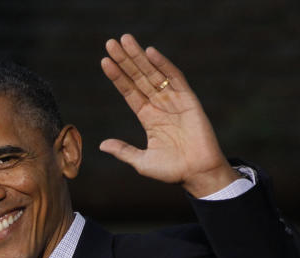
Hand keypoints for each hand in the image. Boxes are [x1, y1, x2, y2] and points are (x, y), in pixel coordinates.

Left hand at [99, 33, 239, 196]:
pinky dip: (163, 65)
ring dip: (139, 57)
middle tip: (111, 42)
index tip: (104, 61)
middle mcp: (160, 105)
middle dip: (125, 60)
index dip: (117, 77)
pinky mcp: (189, 100)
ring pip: (153, 74)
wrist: (197, 174)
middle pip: (139, 77)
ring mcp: (174, 100)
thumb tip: (102, 144)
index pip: (129, 92)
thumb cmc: (172, 171)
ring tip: (125, 40)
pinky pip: (175, 78)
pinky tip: (150, 53)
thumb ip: (123, 151)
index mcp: (149, 117)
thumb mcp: (142, 162)